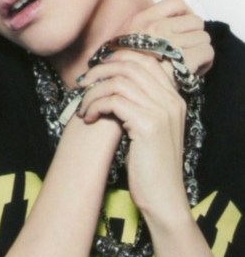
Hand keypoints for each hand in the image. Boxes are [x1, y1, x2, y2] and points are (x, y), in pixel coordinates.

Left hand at [77, 51, 189, 221]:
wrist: (163, 198)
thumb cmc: (150, 167)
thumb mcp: (150, 131)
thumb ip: (141, 105)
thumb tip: (112, 84)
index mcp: (174, 99)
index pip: (146, 60)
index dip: (118, 58)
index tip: (97, 69)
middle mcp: (171, 101)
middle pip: (130, 66)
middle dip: (100, 71)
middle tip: (83, 84)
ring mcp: (161, 112)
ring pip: (118, 82)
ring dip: (94, 92)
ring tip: (83, 108)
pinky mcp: (148, 125)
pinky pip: (114, 101)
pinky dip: (95, 105)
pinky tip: (88, 118)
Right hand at [125, 0, 212, 76]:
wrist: (117, 94)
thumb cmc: (119, 73)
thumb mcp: (123, 44)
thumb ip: (142, 33)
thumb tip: (171, 26)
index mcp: (141, 20)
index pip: (176, 3)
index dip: (185, 15)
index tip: (182, 30)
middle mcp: (154, 28)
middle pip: (195, 21)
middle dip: (194, 36)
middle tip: (186, 51)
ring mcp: (168, 43)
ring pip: (203, 37)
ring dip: (200, 50)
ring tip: (189, 63)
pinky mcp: (180, 60)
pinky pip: (206, 52)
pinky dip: (205, 62)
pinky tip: (194, 70)